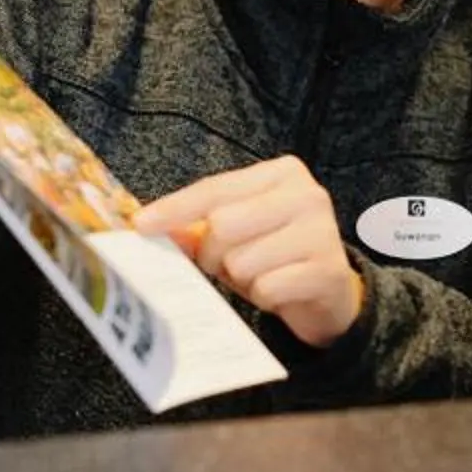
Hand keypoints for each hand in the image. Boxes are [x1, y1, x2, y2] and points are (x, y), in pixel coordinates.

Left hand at [135, 155, 364, 347]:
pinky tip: (279, 292)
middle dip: (213, 254)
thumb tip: (150, 226)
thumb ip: (198, 226)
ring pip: (242, 261)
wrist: (330, 295)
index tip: (141, 225)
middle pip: (223, 224)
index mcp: (282, 173)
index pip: (215, 189)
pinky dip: (263, 297)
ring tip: (259, 276)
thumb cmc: (275, 256)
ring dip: (241, 279)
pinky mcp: (328, 270)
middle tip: (225, 265)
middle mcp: (306, 194)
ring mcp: (321, 232)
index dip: (175, 208)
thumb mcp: (237, 234)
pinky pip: (267, 288)